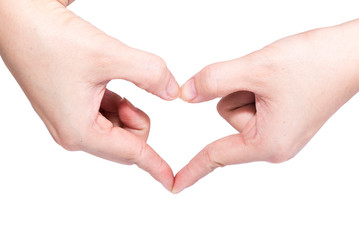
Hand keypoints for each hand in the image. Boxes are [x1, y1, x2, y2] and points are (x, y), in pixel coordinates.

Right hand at [0, 0, 178, 189]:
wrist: (16, 22)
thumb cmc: (47, 39)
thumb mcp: (108, 55)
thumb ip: (149, 73)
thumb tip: (172, 92)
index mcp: (80, 131)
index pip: (132, 153)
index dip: (156, 166)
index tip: (172, 181)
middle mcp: (73, 133)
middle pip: (126, 143)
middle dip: (136, 120)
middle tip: (126, 94)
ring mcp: (69, 122)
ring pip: (117, 129)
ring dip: (125, 109)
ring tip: (107, 82)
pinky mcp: (69, 109)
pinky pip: (105, 116)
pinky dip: (114, 102)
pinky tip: (102, 82)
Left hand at [173, 20, 358, 192]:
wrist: (352, 54)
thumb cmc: (316, 64)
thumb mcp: (256, 69)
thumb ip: (214, 81)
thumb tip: (186, 95)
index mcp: (268, 143)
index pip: (217, 155)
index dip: (192, 170)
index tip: (174, 185)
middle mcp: (273, 143)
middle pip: (228, 114)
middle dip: (239, 90)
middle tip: (270, 79)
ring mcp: (279, 130)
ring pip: (238, 104)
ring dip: (250, 85)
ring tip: (279, 79)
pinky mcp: (282, 117)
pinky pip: (252, 100)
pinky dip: (258, 85)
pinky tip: (280, 80)